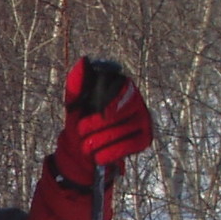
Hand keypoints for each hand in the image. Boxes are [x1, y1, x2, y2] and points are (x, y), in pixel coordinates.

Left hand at [56, 57, 152, 184]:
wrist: (84, 149)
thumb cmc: (82, 120)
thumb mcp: (75, 103)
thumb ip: (77, 85)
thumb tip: (82, 62)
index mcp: (121, 87)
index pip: (123, 88)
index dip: (115, 101)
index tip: (104, 112)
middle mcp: (136, 101)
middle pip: (119, 113)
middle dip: (95, 125)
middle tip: (81, 132)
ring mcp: (143, 119)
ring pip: (121, 130)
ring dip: (98, 141)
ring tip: (86, 147)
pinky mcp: (145, 138)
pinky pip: (130, 145)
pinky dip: (111, 152)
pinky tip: (98, 158)